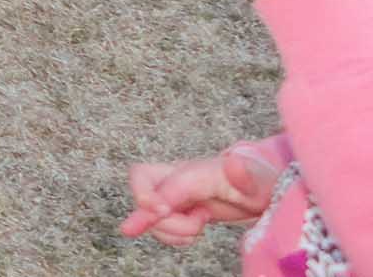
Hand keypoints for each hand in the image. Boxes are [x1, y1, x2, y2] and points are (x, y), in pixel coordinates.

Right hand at [118, 147, 278, 244]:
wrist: (259, 189)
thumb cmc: (258, 183)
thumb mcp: (258, 181)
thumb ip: (244, 173)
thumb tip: (234, 164)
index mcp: (194, 170)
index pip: (158, 178)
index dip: (151, 198)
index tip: (161, 213)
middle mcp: (177, 177)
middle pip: (140, 184)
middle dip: (152, 214)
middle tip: (192, 225)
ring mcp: (174, 192)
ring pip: (147, 211)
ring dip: (169, 230)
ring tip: (201, 226)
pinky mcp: (176, 208)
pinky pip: (158, 224)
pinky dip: (172, 236)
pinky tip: (194, 232)